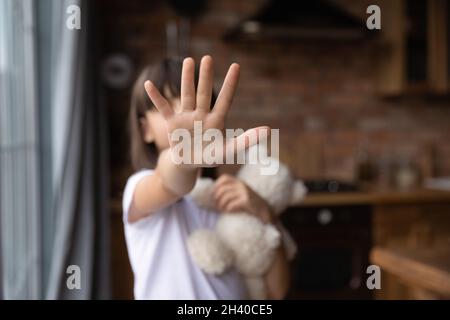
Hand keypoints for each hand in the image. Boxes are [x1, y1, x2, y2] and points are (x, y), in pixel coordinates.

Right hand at [144, 56, 268, 167]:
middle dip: (205, 76)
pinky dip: (156, 97)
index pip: (225, 99)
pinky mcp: (173, 123)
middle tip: (208, 58)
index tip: (236, 66)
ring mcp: (187, 117)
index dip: (230, 84)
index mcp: (216, 120)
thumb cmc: (209, 157)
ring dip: (186, 79)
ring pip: (187, 94)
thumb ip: (247, 141)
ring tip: (189, 61)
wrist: (188, 165)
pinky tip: (149, 84)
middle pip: (204, 92)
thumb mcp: (228, 151)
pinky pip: (163, 108)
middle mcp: (202, 114)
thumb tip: (268, 130)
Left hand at [213, 174, 274, 223]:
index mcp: (240, 181)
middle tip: (217, 205)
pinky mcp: (246, 201)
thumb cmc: (250, 203)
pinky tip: (229, 211)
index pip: (224, 178)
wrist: (264, 210)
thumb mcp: (241, 193)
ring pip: (225, 198)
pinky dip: (228, 209)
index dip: (217, 185)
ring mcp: (244, 192)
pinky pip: (231, 205)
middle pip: (222, 189)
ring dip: (221, 205)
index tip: (214, 194)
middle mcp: (242, 185)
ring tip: (222, 210)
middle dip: (217, 198)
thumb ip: (231, 191)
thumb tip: (213, 194)